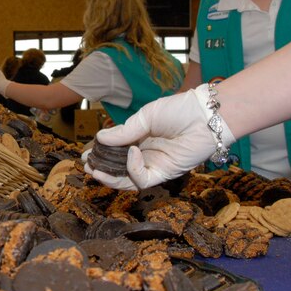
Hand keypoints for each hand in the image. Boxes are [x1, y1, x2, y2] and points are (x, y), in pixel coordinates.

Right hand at [83, 85, 235, 189]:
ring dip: (110, 178)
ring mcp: (155, 165)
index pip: (115, 151)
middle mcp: (146, 154)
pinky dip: (133, 169)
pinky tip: (131, 154)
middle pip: (118, 168)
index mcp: (140, 138)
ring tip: (95, 171)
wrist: (205, 116)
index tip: (85, 154)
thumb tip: (99, 138)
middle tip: (86, 166)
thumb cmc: (179, 110)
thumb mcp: (146, 116)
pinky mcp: (165, 174)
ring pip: (127, 180)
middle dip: (101, 169)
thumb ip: (124, 131)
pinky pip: (143, 178)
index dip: (100, 154)